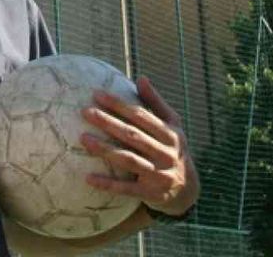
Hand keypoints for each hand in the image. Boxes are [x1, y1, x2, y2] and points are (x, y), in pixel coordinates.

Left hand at [78, 76, 198, 217]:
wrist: (188, 190)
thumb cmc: (172, 149)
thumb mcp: (172, 126)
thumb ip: (156, 103)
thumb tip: (141, 78)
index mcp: (170, 134)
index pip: (141, 116)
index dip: (119, 104)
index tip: (97, 94)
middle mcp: (166, 153)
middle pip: (133, 136)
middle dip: (108, 123)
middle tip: (85, 112)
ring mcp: (159, 174)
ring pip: (129, 160)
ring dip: (105, 150)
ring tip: (84, 139)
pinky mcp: (151, 194)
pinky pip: (127, 189)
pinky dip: (108, 184)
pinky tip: (88, 178)